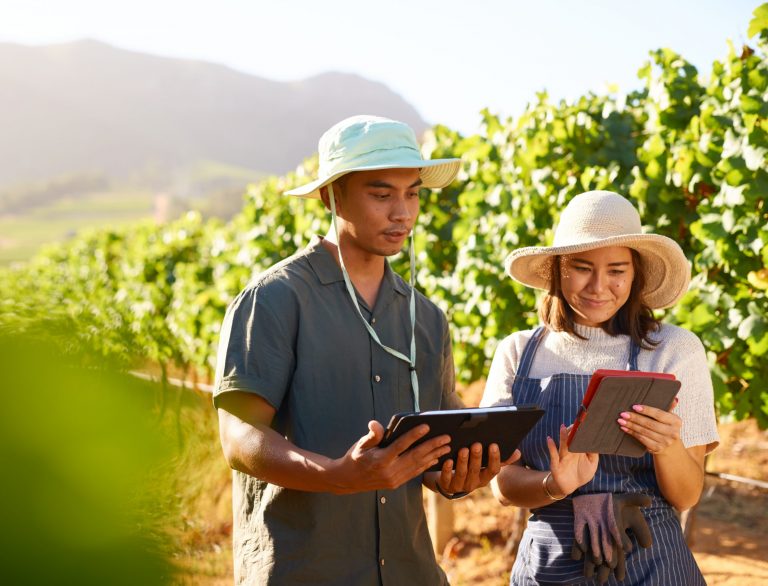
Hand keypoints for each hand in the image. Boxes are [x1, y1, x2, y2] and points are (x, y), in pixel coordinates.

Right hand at [332, 420, 450, 493]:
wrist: (348, 480)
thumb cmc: (355, 457)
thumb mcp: (360, 444)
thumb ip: (372, 435)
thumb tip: (375, 424)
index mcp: (380, 460)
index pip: (400, 446)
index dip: (414, 435)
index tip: (426, 426)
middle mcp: (389, 471)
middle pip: (415, 456)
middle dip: (432, 446)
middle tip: (446, 437)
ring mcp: (394, 479)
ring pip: (418, 466)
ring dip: (434, 456)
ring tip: (447, 447)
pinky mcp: (396, 483)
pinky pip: (414, 473)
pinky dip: (426, 465)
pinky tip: (436, 458)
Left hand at [434, 443, 520, 495]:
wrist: (449, 481)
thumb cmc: (471, 467)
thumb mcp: (485, 464)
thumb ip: (501, 459)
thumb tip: (518, 452)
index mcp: (485, 477)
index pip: (493, 470)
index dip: (494, 458)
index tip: (493, 444)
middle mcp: (474, 484)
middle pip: (476, 471)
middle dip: (477, 457)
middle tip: (477, 444)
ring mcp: (460, 485)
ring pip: (462, 474)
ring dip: (463, 462)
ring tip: (463, 449)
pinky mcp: (446, 485)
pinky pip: (447, 479)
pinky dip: (447, 470)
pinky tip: (448, 460)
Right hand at [547, 424, 598, 495]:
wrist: (570, 486)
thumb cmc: (581, 473)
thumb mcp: (592, 464)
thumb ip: (594, 454)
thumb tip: (596, 442)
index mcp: (579, 450)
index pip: (579, 438)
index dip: (581, 431)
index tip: (585, 423)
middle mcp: (570, 451)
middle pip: (570, 439)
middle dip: (572, 431)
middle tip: (575, 422)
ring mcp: (562, 457)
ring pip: (563, 445)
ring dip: (563, 436)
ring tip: (563, 427)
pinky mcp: (556, 464)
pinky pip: (553, 455)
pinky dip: (551, 447)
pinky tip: (549, 439)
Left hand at [571, 492, 651, 582]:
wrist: (599, 490)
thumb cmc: (617, 503)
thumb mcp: (632, 510)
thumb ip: (639, 524)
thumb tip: (647, 545)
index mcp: (615, 536)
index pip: (619, 555)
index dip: (620, 567)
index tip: (620, 578)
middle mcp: (603, 536)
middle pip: (604, 556)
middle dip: (603, 569)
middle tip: (600, 581)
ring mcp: (591, 532)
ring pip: (591, 551)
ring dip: (588, 563)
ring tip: (587, 575)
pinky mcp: (579, 525)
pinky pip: (578, 537)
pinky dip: (578, 546)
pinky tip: (576, 556)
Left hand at [617, 398, 681, 454]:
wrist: (671, 447)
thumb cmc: (667, 428)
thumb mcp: (670, 418)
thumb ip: (669, 408)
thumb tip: (674, 399)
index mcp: (676, 421)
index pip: (659, 414)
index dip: (647, 410)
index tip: (634, 407)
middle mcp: (672, 432)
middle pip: (650, 423)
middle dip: (635, 418)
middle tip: (623, 414)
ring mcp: (665, 442)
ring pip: (644, 432)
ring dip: (631, 425)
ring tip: (621, 420)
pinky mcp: (657, 448)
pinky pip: (642, 439)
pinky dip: (632, 433)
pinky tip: (625, 428)